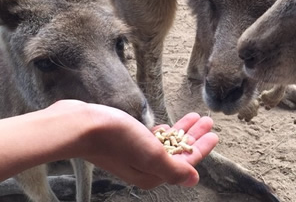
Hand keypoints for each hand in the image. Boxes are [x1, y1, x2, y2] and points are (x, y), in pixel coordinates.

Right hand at [73, 103, 217, 188]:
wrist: (81, 126)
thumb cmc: (116, 140)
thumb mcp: (151, 155)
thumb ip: (174, 168)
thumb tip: (194, 179)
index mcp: (152, 174)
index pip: (185, 161)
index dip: (201, 148)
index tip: (214, 134)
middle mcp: (144, 166)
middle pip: (177, 151)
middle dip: (194, 136)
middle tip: (208, 121)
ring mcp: (133, 153)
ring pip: (165, 143)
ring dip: (181, 130)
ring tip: (195, 116)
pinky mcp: (124, 140)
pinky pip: (151, 138)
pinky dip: (163, 131)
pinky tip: (168, 124)